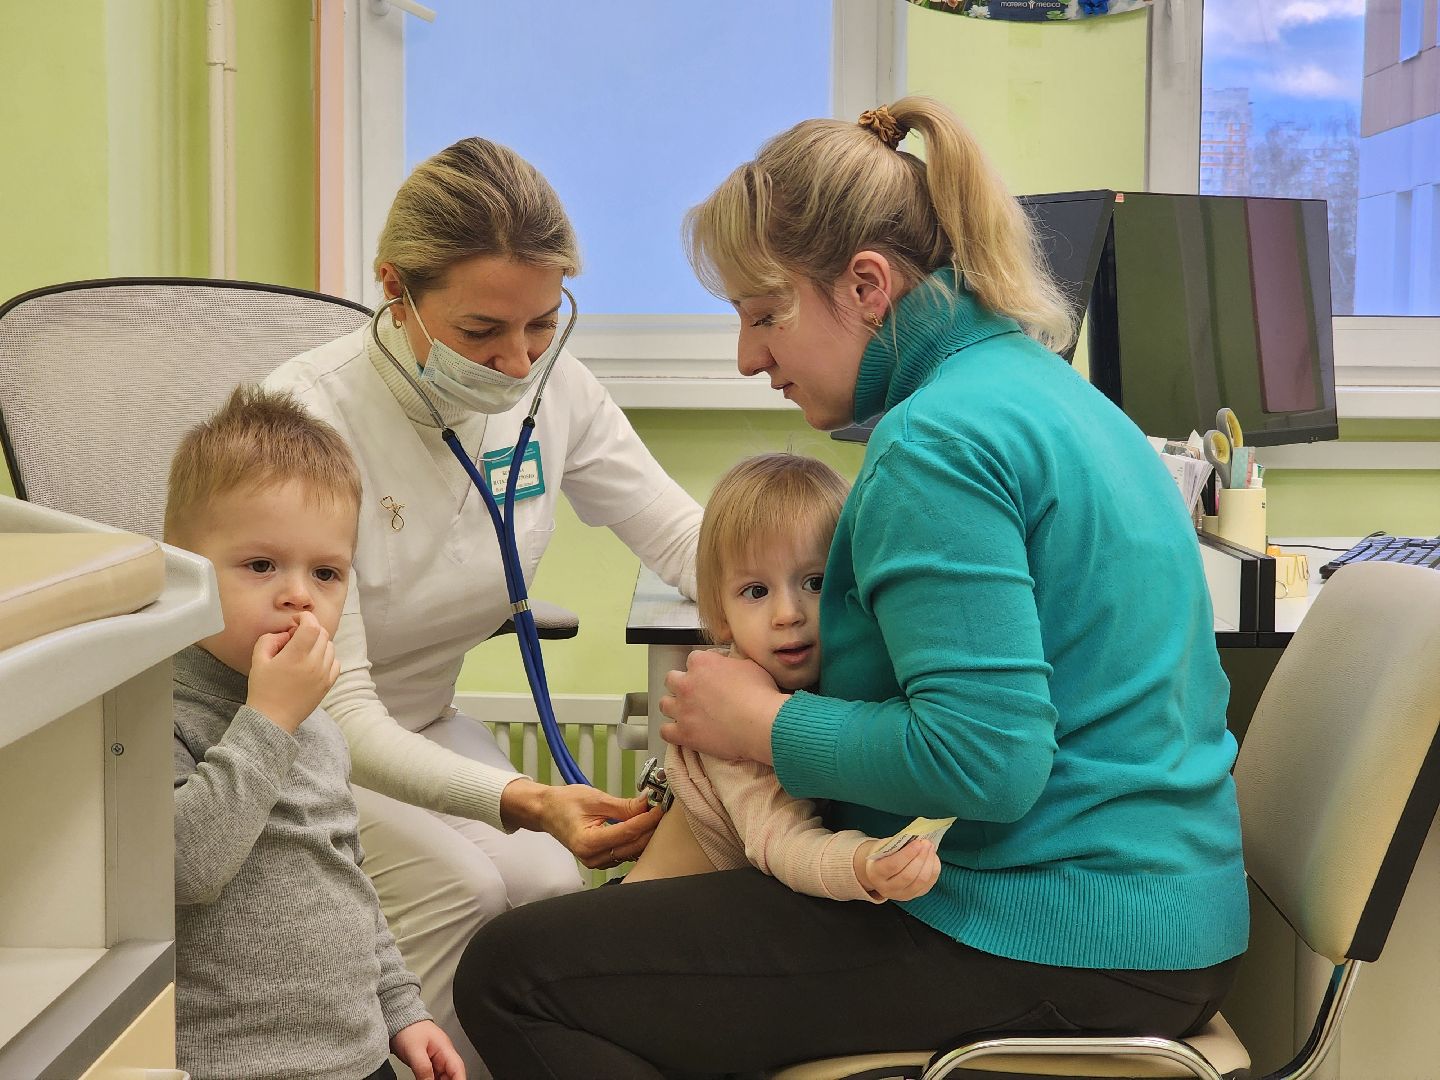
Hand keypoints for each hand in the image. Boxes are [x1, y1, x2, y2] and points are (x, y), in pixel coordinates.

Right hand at [245, 611, 339, 733]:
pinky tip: (313, 662)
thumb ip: (270, 639)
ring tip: (303, 651)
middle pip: (322, 633)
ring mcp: (324, 674)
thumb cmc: (263, 689)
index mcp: (296, 656)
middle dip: (310, 629)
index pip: (312, 626)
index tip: (295, 621)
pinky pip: (335, 662)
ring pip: (330, 646)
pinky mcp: (328, 684)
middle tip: (296, 637)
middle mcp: (314, 664)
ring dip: (318, 642)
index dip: (305, 618)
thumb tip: (287, 633)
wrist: (273, 719)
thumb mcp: (258, 661)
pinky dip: (326, 657)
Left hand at [391, 1019, 464, 1079]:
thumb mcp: (415, 1050)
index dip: (460, 1079)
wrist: (400, 1020)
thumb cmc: (408, 1029)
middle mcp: (443, 1054)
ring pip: (442, 1077)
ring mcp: (435, 1059)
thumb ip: (423, 1068)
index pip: (458, 1067)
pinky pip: (433, 1076)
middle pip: (452, 1074)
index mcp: (445, 1048)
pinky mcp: (428, 1062)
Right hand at [500, 779, 661, 868]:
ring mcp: (596, 862)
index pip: (627, 833)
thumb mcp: (595, 799)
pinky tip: (643, 826)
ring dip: (645, 835)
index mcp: (588, 842)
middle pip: (632, 845)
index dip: (647, 820)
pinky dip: (635, 840)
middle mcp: (592, 857)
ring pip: (631, 851)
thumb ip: (624, 806)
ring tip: (654, 816)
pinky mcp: (601, 861)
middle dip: (649, 828)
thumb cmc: (564, 803)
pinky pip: (625, 853)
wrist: (546, 811)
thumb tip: (647, 804)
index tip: (660, 807)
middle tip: (661, 809)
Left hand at [658, 649, 784, 763]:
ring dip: (673, 706)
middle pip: (671, 679)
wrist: (762, 724)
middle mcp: (687, 684)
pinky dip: (671, 731)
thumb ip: (732, 662)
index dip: (702, 668)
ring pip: (664, 704)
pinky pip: (665, 731)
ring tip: (686, 712)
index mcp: (702, 663)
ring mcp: (682, 709)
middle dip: (682, 685)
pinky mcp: (684, 733)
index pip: (693, 659)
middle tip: (696, 693)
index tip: (710, 676)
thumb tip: (728, 664)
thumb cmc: (760, 695)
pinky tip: (681, 731)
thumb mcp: (749, 665)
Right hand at [855, 838, 940, 901]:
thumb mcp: (883, 847)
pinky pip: (929, 883)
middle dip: (921, 857)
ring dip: (929, 862)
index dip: (907, 854)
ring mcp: (902, 895)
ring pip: (921, 881)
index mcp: (875, 874)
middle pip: (908, 875)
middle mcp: (887, 889)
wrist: (880, 872)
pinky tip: (933, 857)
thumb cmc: (882, 855)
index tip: (917, 842)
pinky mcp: (914, 896)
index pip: (893, 866)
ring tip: (931, 848)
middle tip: (926, 843)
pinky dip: (934, 869)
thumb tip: (916, 838)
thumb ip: (897, 844)